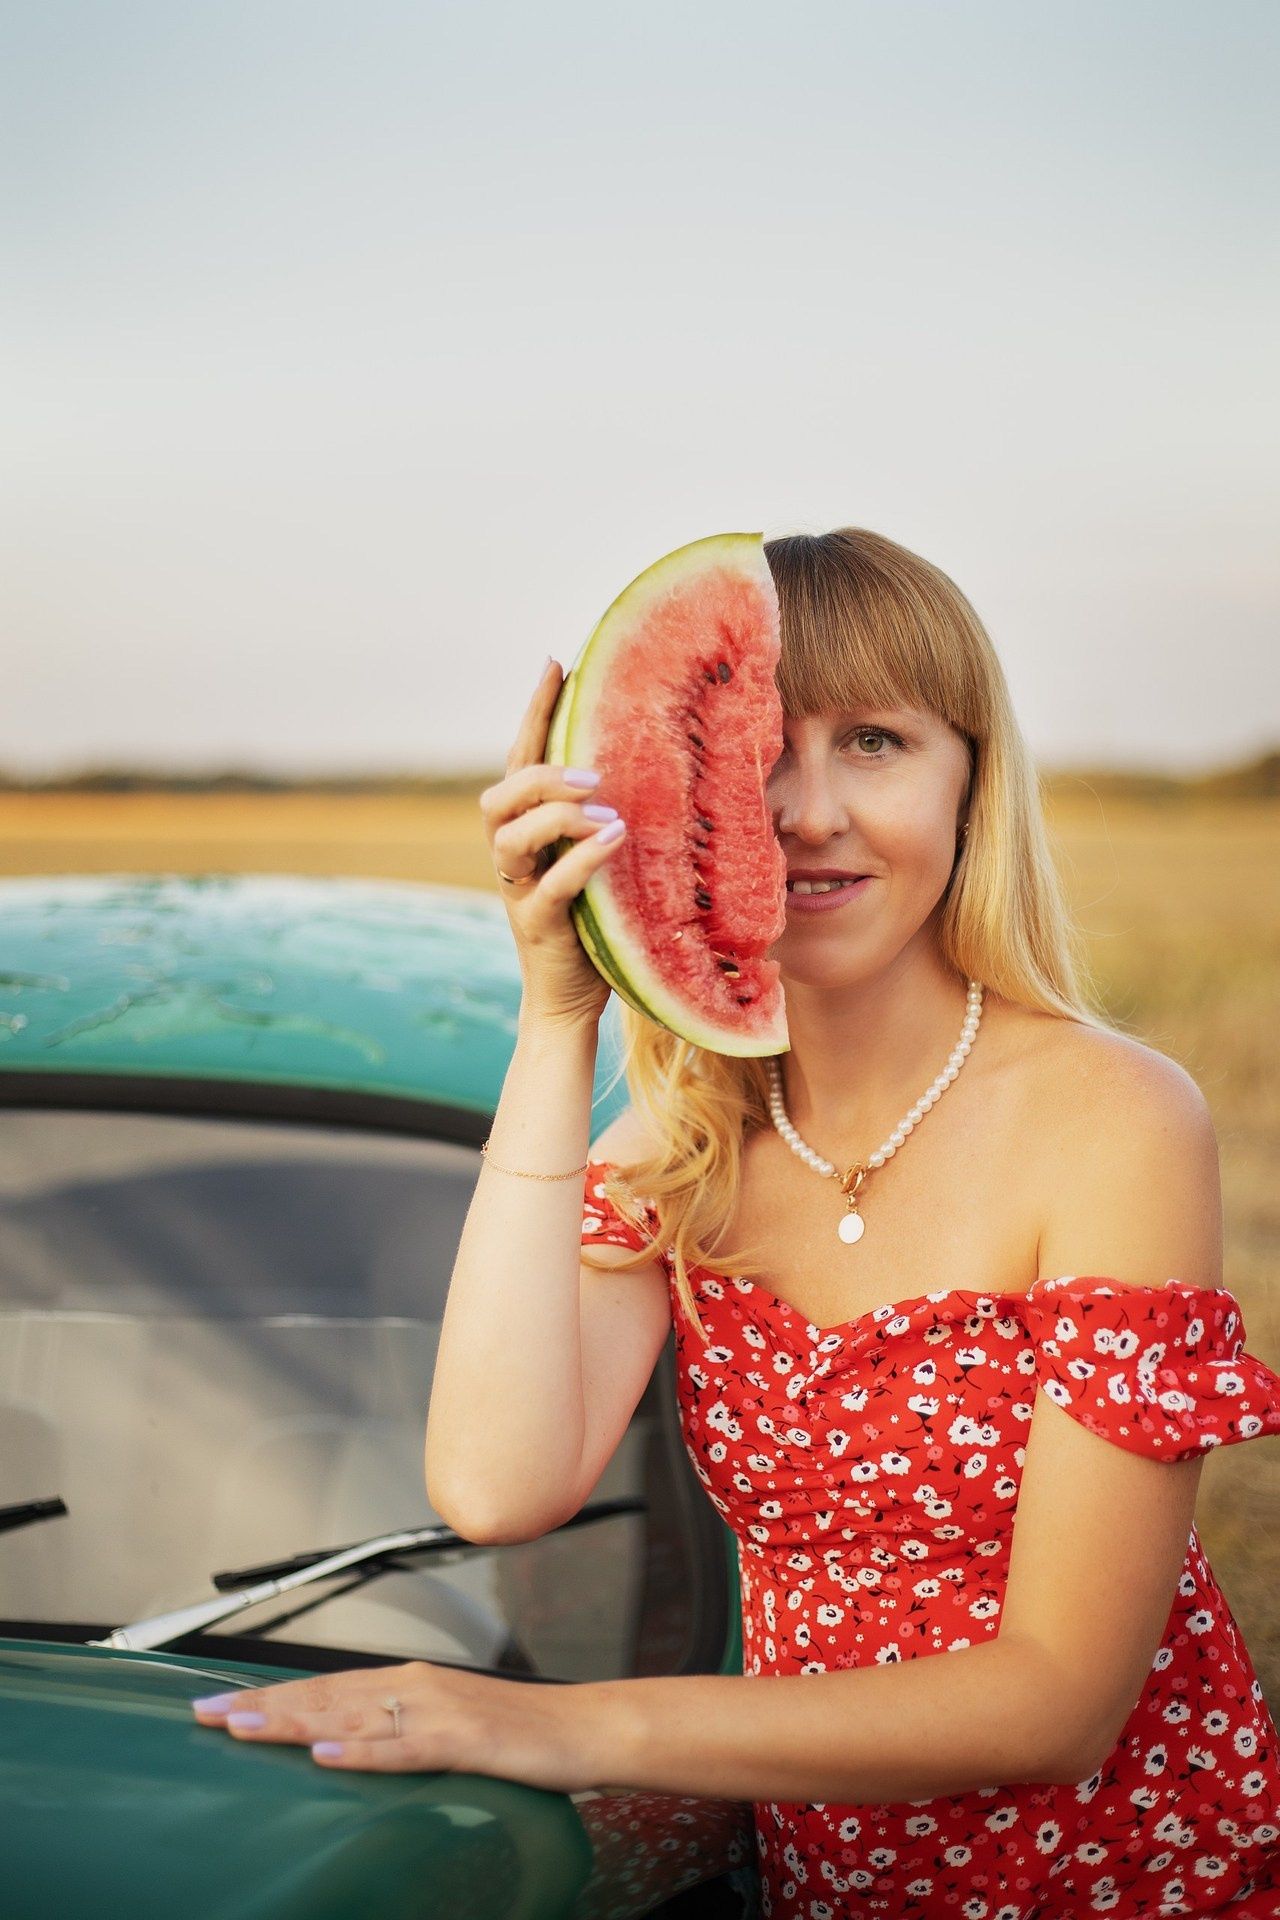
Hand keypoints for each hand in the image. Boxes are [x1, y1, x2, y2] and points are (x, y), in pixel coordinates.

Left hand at [190, 1658, 599, 1788]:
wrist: (584, 1727)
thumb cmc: (518, 1733)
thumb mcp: (448, 1726)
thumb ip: (400, 1729)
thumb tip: (346, 1743)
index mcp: (409, 1682)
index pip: (323, 1689)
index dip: (267, 1697)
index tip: (215, 1705)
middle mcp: (415, 1686)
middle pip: (323, 1696)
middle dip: (258, 1705)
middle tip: (201, 1714)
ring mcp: (438, 1710)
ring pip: (351, 1715)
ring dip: (291, 1721)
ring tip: (240, 1727)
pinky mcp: (463, 1740)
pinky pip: (403, 1748)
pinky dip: (362, 1750)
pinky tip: (327, 1753)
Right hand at [481, 659, 626, 1029]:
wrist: (574, 1000)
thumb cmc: (600, 923)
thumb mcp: (609, 860)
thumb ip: (618, 816)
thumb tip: (669, 765)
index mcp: (529, 830)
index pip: (523, 757)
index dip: (535, 710)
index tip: (556, 663)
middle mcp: (514, 855)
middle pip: (501, 792)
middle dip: (542, 772)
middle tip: (593, 772)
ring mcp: (519, 889)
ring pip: (510, 834)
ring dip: (556, 812)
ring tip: (604, 809)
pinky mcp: (536, 925)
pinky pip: (546, 887)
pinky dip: (579, 861)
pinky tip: (613, 843)